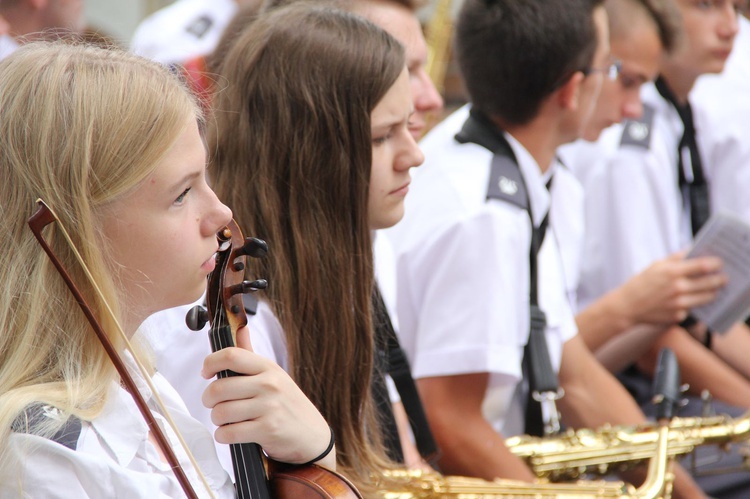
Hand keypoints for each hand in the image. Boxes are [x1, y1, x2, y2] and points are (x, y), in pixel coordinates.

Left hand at [201, 326, 334, 468]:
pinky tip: (231, 433)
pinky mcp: (267, 430)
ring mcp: (269, 407)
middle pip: (219, 387)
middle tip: (213, 403)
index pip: (231, 355)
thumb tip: (239, 328)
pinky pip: (228, 433)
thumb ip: (251, 355)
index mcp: (268, 368)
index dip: (210, 363)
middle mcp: (269, 384)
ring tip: (226, 420)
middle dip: (208, 399)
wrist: (312, 435)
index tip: (206, 373)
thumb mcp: (273, 375)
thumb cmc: (287, 404)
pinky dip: (223, 436)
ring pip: (221, 412)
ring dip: (217, 420)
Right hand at [618, 251, 725, 326]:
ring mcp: (679, 304)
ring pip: (707, 297)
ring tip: (714, 289)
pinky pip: (693, 308)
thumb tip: (692, 250)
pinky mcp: (678, 316)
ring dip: (713, 292)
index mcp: (672, 272)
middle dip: (720, 279)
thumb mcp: (655, 265)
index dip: (715, 263)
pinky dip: (694, 304)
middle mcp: (678, 288)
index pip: (703, 265)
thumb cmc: (640, 283)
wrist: (627, 307)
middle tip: (724, 278)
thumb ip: (675, 258)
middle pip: (710, 282)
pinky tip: (691, 300)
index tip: (720, 263)